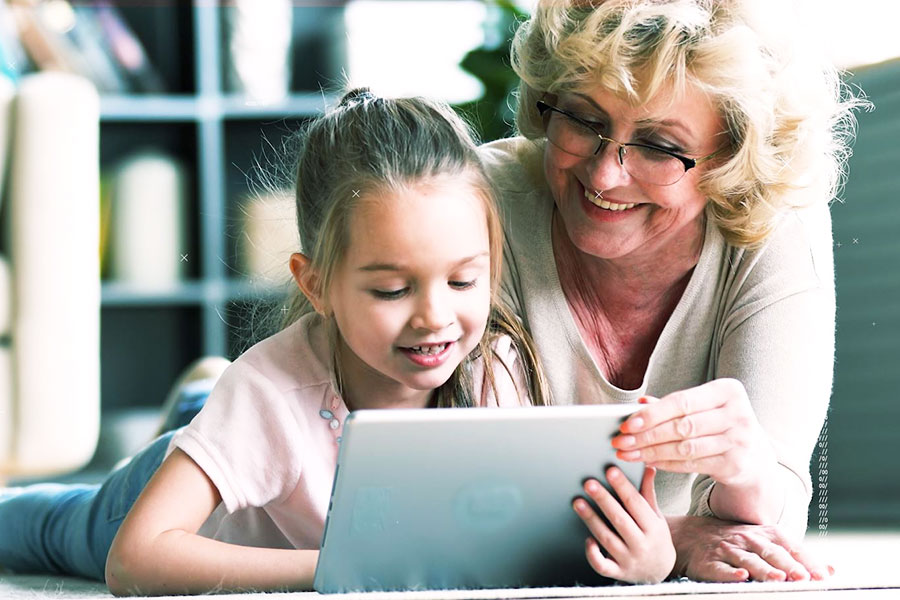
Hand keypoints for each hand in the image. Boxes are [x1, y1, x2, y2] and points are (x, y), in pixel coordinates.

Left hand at [572, 466, 674, 583]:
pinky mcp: (618, 573)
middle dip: (603, 500)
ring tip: (578, 503)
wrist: (661, 571)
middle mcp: (642, 545)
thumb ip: (648, 493)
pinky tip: (587, 539)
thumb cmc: (656, 538)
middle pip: (620, 519)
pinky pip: (603, 565)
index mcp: (653, 528)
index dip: (622, 486)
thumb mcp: (657, 516)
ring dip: (591, 520)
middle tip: (589, 483)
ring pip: (607, 539)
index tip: (610, 470)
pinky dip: (593, 554)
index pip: (636, 503)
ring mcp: (629, 560)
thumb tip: (648, 467)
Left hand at [612, 379, 776, 486]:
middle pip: (682, 426)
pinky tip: (647, 461)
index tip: (627, 424)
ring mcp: (739, 441)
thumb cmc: (720, 423)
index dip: (653, 413)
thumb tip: (639, 403)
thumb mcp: (704, 407)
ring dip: (651, 452)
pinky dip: (666, 464)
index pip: (682, 402)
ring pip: (685, 448)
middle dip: (646, 435)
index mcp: (729, 390)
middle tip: (619, 442)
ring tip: (627, 454)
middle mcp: (738, 414)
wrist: (755, 456)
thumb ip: (675, 405)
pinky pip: (692, 464)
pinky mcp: (735, 464)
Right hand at [668, 515, 834, 581]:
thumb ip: (797, 557)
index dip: (806, 560)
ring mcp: (727, 550)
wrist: (692, 536)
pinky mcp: (709, 562)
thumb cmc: (737, 543)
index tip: (822, 576)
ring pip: (748, 561)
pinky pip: (721, 569)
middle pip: (771, 553)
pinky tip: (741, 577)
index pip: (789, 547)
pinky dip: (731, 573)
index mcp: (765, 535)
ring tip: (778, 579)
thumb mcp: (766, 543)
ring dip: (764, 570)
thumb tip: (832, 571)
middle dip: (789, 566)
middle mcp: (747, 540)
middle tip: (803, 578)